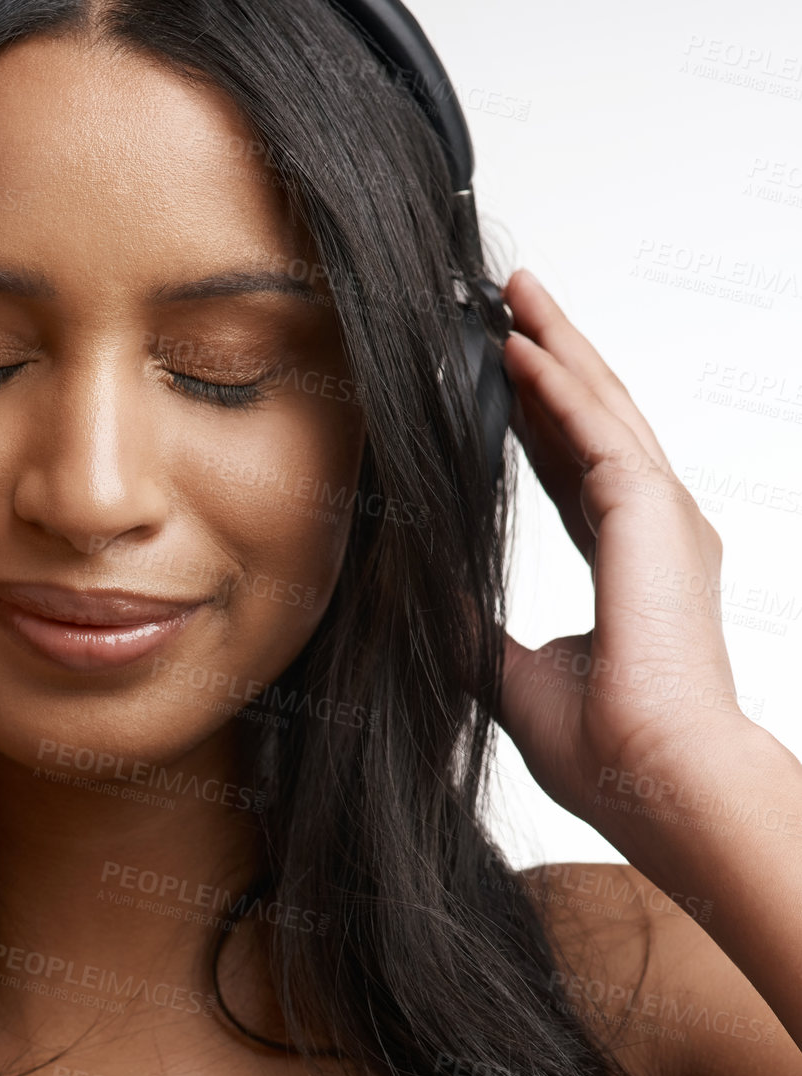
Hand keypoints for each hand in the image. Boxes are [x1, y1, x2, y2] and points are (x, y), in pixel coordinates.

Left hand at [491, 268, 753, 823]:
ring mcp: (658, 514)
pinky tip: (517, 346)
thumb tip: (417, 594)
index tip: (502, 375)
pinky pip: (592, 429)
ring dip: (554, 345)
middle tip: (511, 302)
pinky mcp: (650, 511)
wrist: (655, 781)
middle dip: (551, 356)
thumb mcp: (508, 675)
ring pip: (597, 405)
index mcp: (625, 562)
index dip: (536, 418)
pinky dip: (554, 383)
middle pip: (590, 418)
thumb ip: (467, 627)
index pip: (570, 468)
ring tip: (514, 294)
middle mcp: (648, 527)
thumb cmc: (605, 749)